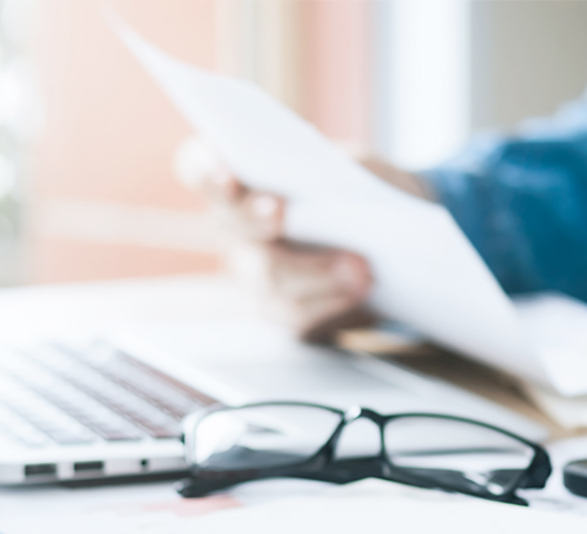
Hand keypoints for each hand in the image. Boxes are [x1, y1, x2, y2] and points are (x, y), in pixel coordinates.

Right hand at [175, 138, 430, 340]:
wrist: (388, 237)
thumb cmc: (358, 189)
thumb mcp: (354, 165)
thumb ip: (336, 171)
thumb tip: (329, 190)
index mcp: (238, 177)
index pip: (198, 167)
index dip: (205, 170)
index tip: (227, 174)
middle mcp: (234, 226)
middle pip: (231, 224)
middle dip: (255, 217)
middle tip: (280, 212)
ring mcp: (254, 273)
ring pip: (268, 276)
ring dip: (315, 271)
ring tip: (359, 266)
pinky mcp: (283, 311)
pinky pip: (297, 314)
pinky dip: (333, 302)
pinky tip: (361, 291)